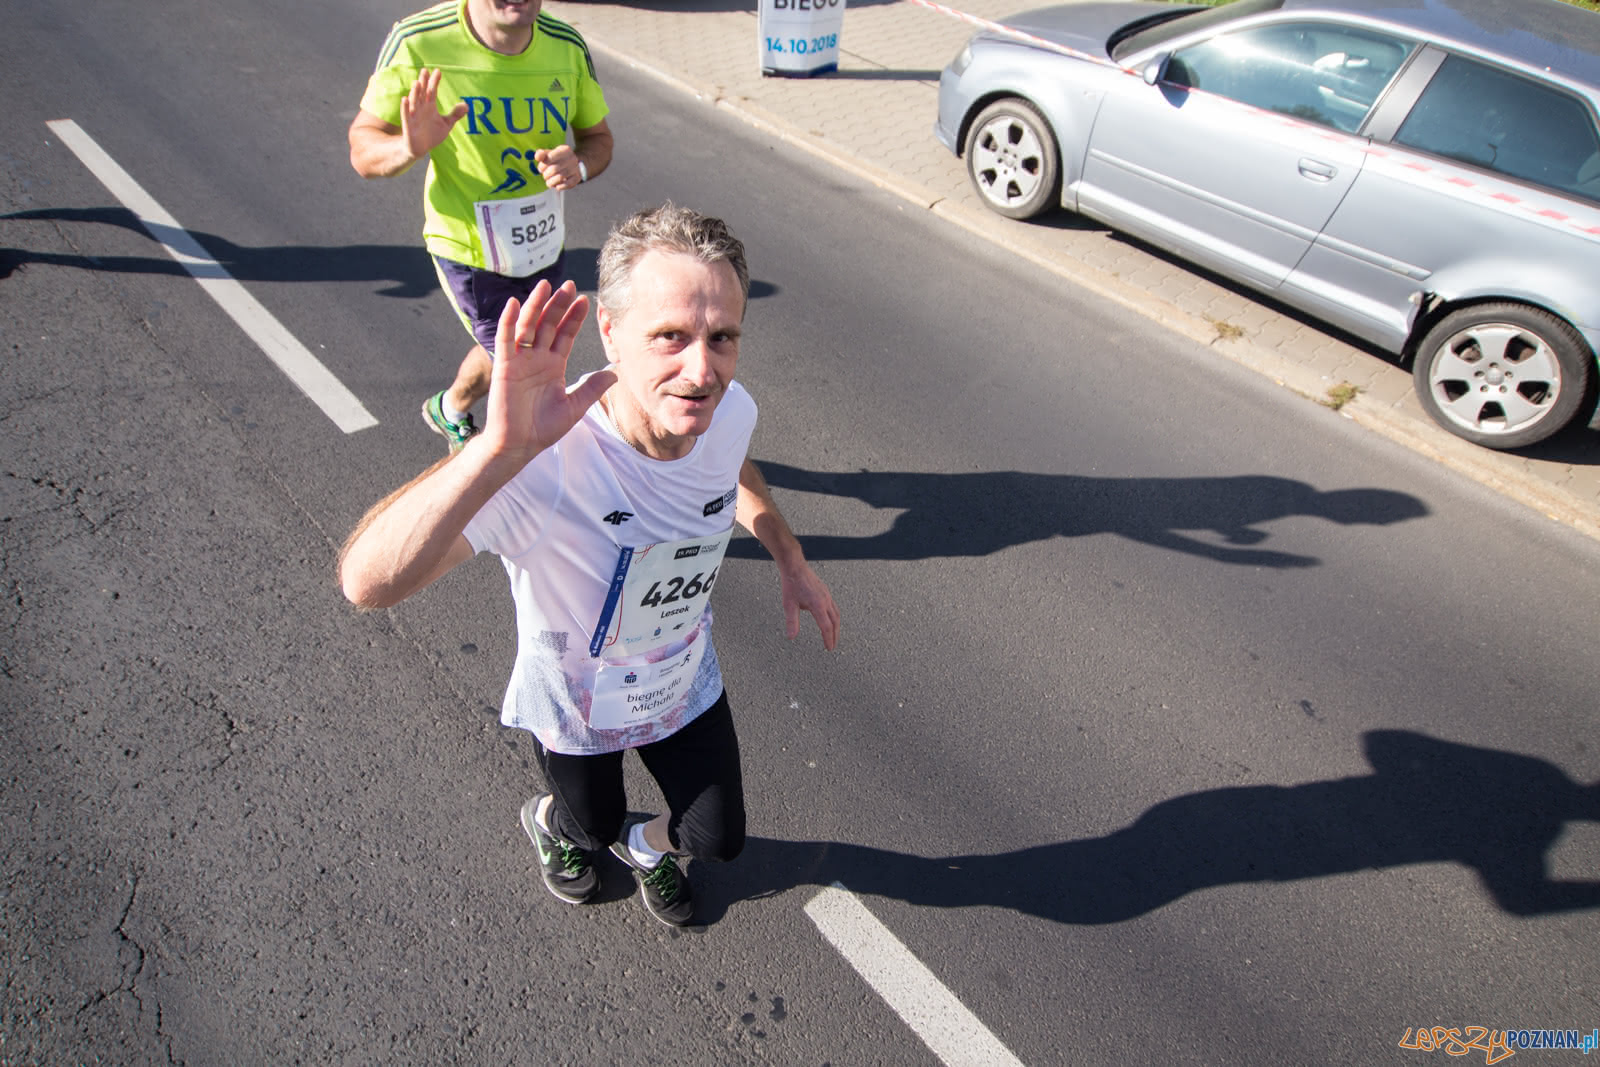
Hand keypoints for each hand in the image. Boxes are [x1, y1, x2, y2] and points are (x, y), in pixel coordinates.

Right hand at [400, 68, 466, 161]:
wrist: (421, 149)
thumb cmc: (432, 135)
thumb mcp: (446, 124)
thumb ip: (455, 115)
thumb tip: (466, 105)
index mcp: (430, 106)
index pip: (432, 91)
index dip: (435, 81)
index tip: (438, 71)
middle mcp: (421, 108)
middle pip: (422, 93)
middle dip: (423, 82)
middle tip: (425, 70)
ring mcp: (413, 115)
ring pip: (414, 102)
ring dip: (415, 92)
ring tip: (417, 82)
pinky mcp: (408, 125)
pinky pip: (406, 115)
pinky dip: (405, 107)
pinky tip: (405, 99)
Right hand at [481, 280, 615, 460]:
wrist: (518, 444)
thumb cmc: (543, 428)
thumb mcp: (574, 407)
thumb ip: (592, 388)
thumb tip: (615, 373)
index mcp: (553, 365)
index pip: (565, 335)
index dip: (573, 318)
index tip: (585, 300)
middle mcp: (537, 358)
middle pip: (548, 325)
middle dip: (558, 305)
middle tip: (569, 285)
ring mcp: (520, 361)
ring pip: (528, 326)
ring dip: (536, 306)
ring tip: (546, 285)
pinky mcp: (504, 367)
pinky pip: (505, 340)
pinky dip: (507, 322)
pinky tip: (513, 304)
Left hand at [533, 143, 583, 190]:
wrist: (575, 164)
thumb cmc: (558, 159)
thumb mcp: (550, 154)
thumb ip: (542, 155)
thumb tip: (537, 156)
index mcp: (564, 150)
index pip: (549, 158)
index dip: (542, 166)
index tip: (541, 169)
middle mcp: (572, 158)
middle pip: (553, 169)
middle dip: (546, 175)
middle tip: (545, 176)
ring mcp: (576, 168)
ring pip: (559, 178)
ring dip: (551, 182)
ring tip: (549, 182)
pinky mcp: (578, 178)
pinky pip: (567, 184)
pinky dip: (559, 186)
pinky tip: (556, 185)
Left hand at [779, 561, 840, 650]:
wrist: (795, 567)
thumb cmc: (791, 584)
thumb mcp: (789, 605)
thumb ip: (792, 622)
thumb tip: (791, 637)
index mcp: (818, 605)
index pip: (826, 627)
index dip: (828, 639)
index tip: (829, 648)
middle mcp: (825, 601)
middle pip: (835, 622)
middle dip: (835, 635)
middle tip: (833, 645)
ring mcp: (827, 596)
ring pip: (836, 614)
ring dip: (836, 627)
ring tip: (833, 635)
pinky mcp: (825, 592)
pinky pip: (834, 607)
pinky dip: (834, 617)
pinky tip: (830, 619)